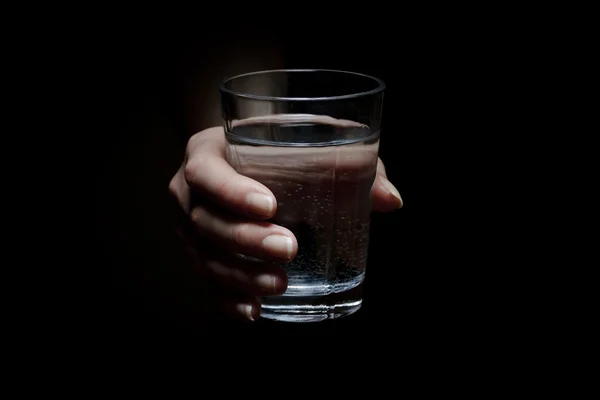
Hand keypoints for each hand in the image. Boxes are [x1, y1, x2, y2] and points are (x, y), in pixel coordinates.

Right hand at [168, 127, 402, 321]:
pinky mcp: (200, 254)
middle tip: (289, 248)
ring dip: (240, 276)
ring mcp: (189, 227)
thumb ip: (352, 162)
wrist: (245, 156)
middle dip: (246, 239)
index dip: (232, 192)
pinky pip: (207, 282)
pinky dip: (229, 300)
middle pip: (205, 221)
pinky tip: (255, 311)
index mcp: (207, 152)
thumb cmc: (279, 145)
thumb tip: (390, 200)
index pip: (206, 172)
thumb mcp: (312, 138)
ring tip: (278, 284)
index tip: (271, 206)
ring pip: (205, 257)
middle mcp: (189, 192)